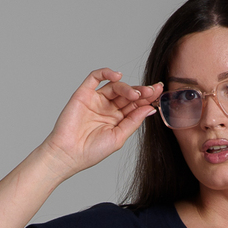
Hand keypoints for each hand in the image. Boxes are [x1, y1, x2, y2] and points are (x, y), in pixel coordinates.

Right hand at [41, 68, 162, 177]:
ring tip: (135, 94)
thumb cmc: (92, 151)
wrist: (69, 154)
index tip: (159, 93)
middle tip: (152, 90)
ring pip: (115, 86)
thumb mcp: (119, 137)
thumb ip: (133, 121)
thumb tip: (150, 108)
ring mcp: (96, 100)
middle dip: (141, 91)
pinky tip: (117, 76)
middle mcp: (108, 108)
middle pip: (128, 94)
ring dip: (127, 87)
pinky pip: (95, 77)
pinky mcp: (84, 93)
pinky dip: (106, 72)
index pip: (135, 105)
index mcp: (118, 119)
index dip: (147, 98)